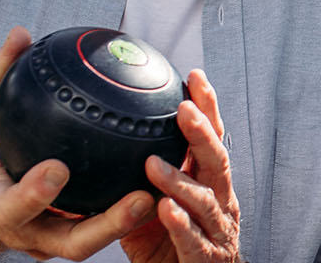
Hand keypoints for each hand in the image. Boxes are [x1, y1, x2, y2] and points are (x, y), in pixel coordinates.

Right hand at [0, 26, 154, 258]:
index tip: (58, 168)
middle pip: (71, 243)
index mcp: (0, 205)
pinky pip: (109, 231)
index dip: (34, 193)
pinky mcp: (77, 240)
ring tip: (164, 194)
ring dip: (131, 225)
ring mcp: (55, 242)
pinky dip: (137, 215)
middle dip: (106, 225)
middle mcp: (31, 233)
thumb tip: (19, 35)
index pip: (14, 205)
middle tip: (140, 197)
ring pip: (97, 245)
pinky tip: (169, 184)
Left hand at [122, 69, 242, 262]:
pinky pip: (194, 240)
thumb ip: (134, 178)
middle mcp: (221, 201)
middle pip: (218, 161)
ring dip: (180, 180)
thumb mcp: (151, 206)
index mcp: (211, 183)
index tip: (193, 76)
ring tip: (153, 164)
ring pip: (205, 200)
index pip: (212, 139)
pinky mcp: (207, 259)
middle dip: (203, 133)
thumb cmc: (170, 244)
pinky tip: (164, 210)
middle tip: (183, 109)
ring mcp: (218, 230)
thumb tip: (99, 141)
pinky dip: (181, 224)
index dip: (208, 108)